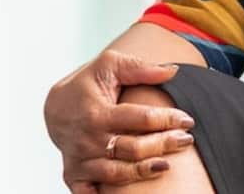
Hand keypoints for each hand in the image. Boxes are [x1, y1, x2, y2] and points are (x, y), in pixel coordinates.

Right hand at [44, 49, 196, 191]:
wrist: (55, 108)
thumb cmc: (87, 85)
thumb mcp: (109, 66)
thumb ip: (140, 68)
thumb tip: (173, 71)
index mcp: (97, 112)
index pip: (138, 119)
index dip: (167, 119)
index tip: (188, 120)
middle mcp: (88, 139)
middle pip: (132, 148)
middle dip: (163, 145)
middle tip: (186, 140)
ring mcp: (80, 161)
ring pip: (118, 174)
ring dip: (144, 171)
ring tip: (167, 165)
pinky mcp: (74, 176)